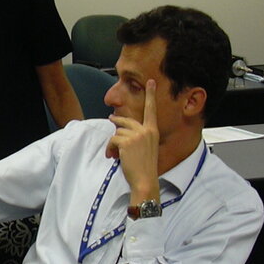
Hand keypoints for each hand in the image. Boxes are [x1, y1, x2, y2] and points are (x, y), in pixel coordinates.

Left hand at [107, 79, 159, 201]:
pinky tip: (112, 156)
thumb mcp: (146, 148)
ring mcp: (137, 135)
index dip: (150, 95)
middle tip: (111, 119)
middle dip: (116, 120)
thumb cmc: (145, 168)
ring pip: (117, 132)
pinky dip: (110, 148)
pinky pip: (112, 140)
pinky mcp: (127, 141)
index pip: (151, 110)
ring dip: (113, 143)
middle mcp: (146, 130)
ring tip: (113, 153)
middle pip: (126, 120)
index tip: (151, 82)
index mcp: (153, 131)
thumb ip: (138, 137)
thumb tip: (121, 131)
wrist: (145, 180)